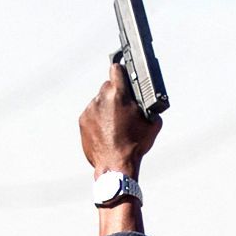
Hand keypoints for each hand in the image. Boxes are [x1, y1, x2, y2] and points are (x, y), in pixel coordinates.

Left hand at [80, 61, 161, 175]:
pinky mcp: (83, 121)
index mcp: (119, 94)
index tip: (122, 72)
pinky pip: (91, 114)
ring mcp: (90, 109)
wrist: (116, 166)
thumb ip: (150, 107)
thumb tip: (149, 103)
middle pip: (108, 86)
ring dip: (106, 108)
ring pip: (99, 101)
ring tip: (115, 125)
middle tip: (123, 108)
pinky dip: (98, 120)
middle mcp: (102, 98)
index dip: (121, 71)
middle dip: (115, 94)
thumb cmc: (134, 145)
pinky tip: (106, 131)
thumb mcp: (152, 124)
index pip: (116, 69)